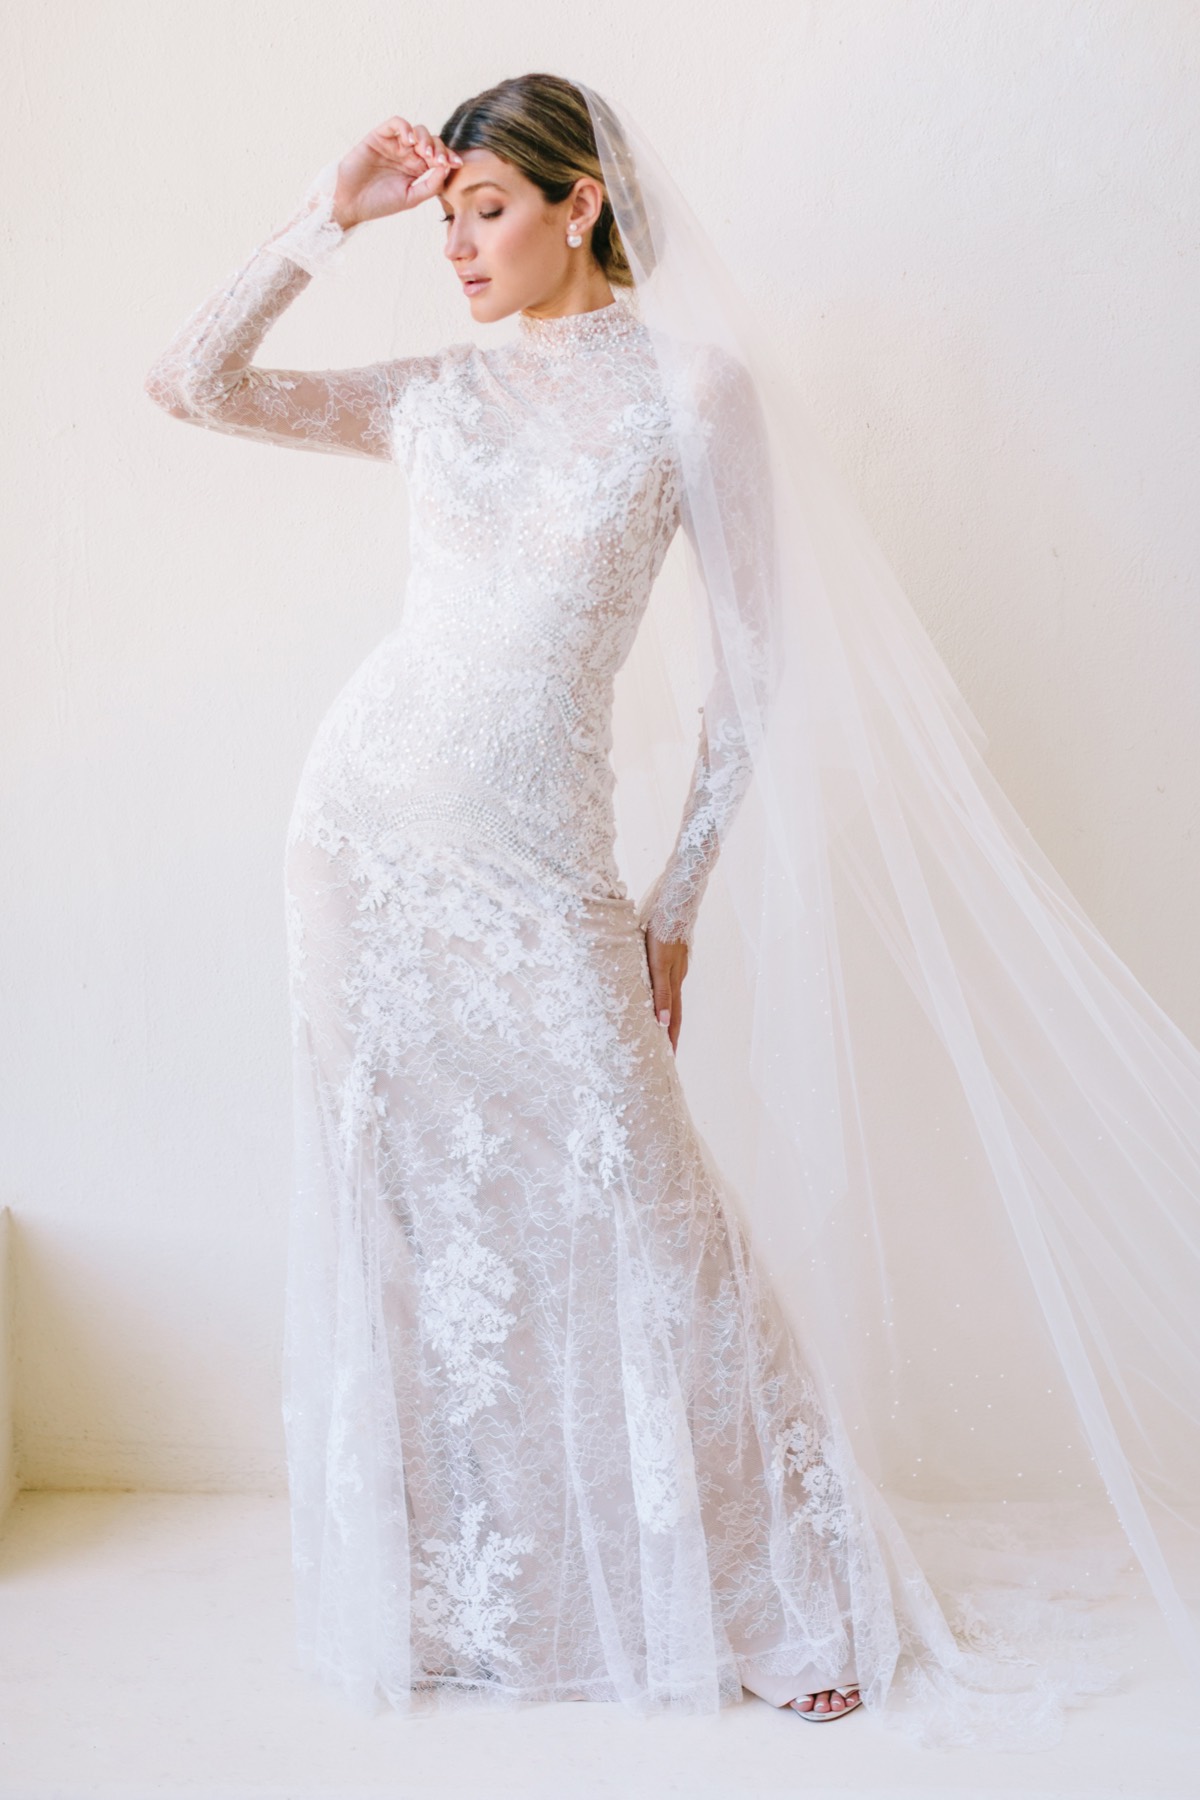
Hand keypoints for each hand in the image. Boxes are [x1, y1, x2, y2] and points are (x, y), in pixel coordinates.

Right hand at [332, 116, 462, 229]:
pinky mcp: (379, 136)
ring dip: (424, 139)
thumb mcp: (411, 198)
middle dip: (439, 149)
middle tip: (438, 160)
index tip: (457, 164)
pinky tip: (409, 141)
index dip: (449, 157)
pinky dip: (405, 128)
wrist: (350, 203)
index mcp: (417, 169)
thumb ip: (431, 184)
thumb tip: (448, 168)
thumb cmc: (379, 204)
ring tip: (424, 152)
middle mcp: (407, 154)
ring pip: (417, 131)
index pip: (438, 157)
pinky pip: (396, 124)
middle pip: (431, 141)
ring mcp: (394, 144)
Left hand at [645, 925, 688, 1054]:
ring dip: (669, 1016)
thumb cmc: (661, 930)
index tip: (669, 1056)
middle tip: (669, 1054)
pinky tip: (663, 997)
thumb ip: (661, 991)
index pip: (672, 1016)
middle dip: (671, 1033)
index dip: (670, 1037)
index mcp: (672, 980)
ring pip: (673, 996)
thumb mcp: (658, 962)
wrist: (674, 902)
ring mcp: (677, 965)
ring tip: (665, 1032)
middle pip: (674, 1010)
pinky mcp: (675, 955)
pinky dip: (668, 998)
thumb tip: (662, 1021)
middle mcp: (677, 975)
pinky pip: (670, 982)